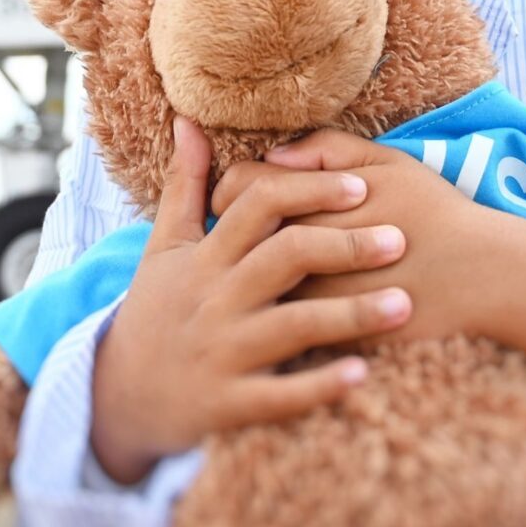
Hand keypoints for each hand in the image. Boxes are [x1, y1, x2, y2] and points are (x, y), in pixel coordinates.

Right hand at [89, 118, 415, 484]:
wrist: (120, 397)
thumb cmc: (155, 312)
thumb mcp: (163, 247)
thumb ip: (185, 185)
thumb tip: (190, 122)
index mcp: (205, 257)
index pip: (259, 205)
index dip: (310, 190)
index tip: (361, 187)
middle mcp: (215, 299)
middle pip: (285, 257)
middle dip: (346, 246)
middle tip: (401, 239)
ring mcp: (223, 353)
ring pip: (294, 325)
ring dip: (351, 314)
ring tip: (404, 304)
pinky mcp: (229, 404)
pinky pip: (282, 395)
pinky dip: (321, 385)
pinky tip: (363, 374)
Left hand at [213, 132, 525, 347]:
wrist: (483, 278)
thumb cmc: (435, 214)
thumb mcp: (388, 163)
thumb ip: (328, 149)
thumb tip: (274, 155)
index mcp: (317, 198)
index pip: (243, 186)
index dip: (229, 188)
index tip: (230, 198)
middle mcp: (308, 245)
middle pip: (238, 236)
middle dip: (227, 233)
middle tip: (227, 235)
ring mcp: (317, 294)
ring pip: (254, 284)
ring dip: (243, 277)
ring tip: (245, 272)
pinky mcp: (332, 335)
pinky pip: (282, 324)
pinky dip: (271, 313)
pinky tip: (273, 307)